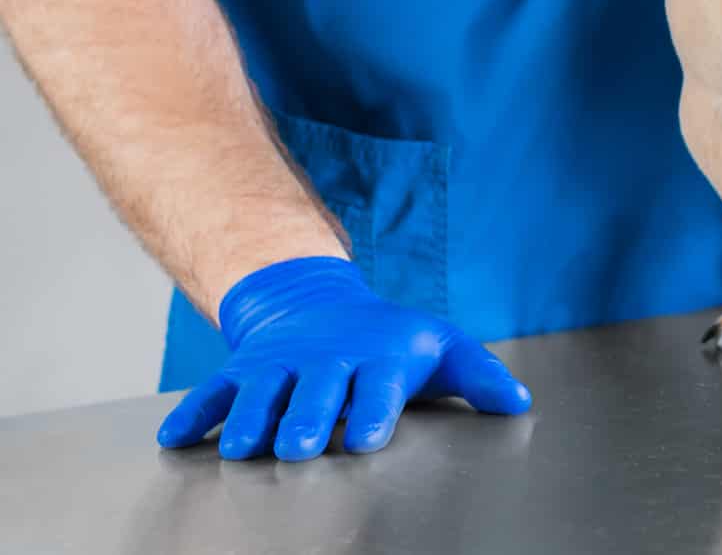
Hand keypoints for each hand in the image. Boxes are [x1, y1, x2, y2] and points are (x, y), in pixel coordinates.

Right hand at [157, 257, 530, 460]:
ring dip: (251, 418)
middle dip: (309, 416)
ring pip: (263, 391)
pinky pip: (214, 391)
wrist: (322, 303)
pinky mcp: (244, 371)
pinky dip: (194, 413)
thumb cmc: (391, 340)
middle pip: (317, 390)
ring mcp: (281, 365)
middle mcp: (326, 361)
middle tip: (303, 444)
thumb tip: (519, 401)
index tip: (368, 436)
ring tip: (242, 447)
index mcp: (376, 358)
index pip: (377, 385)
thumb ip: (478, 375)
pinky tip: (174, 439)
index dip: (373, 409)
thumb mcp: (440, 347)